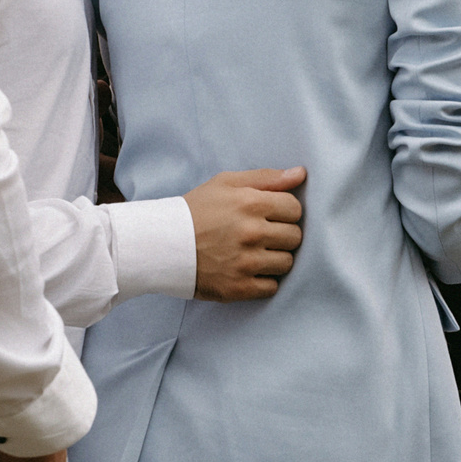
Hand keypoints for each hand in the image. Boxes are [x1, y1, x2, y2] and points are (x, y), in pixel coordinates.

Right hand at [184, 167, 305, 300]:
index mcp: (251, 204)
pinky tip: (248, 271)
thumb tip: (301, 174)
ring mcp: (245, 263)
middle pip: (295, 237)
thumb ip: (267, 178)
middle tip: (262, 235)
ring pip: (286, 263)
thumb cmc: (196, 210)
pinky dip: (263, 281)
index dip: (284, 211)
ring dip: (275, 259)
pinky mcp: (237, 287)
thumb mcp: (226, 183)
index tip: (270, 215)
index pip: (295, 209)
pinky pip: (271, 287)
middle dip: (282, 235)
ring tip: (255, 253)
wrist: (160, 244)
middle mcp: (251, 233)